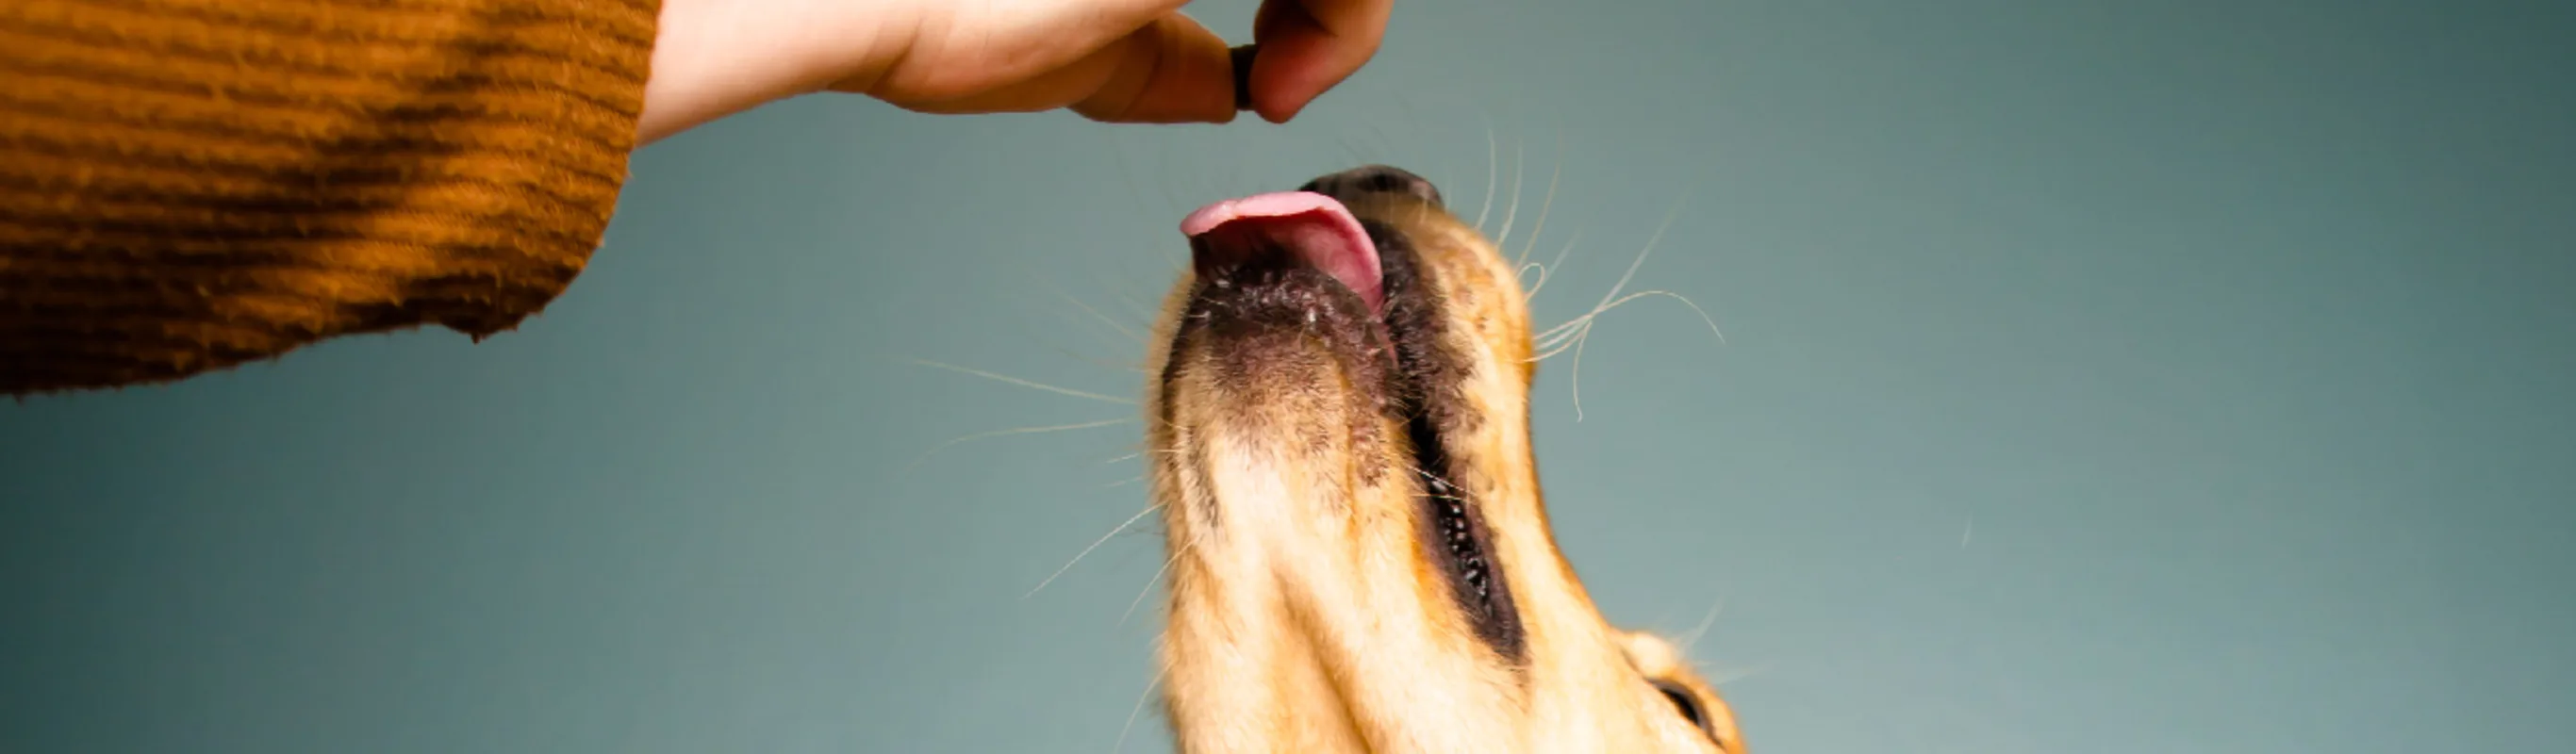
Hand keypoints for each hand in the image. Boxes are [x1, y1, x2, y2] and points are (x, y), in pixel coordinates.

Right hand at [638, 0, 1393, 143]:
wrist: (882, 0)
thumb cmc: (942, 12)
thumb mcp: (1096, 42)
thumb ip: (1172, 57)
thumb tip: (1239, 89)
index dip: (1307, 5)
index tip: (1274, 73)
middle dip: (1331, 9)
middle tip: (1288, 81)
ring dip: (1342, 22)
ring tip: (1287, 87)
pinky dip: (1343, 29)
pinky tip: (1282, 85)